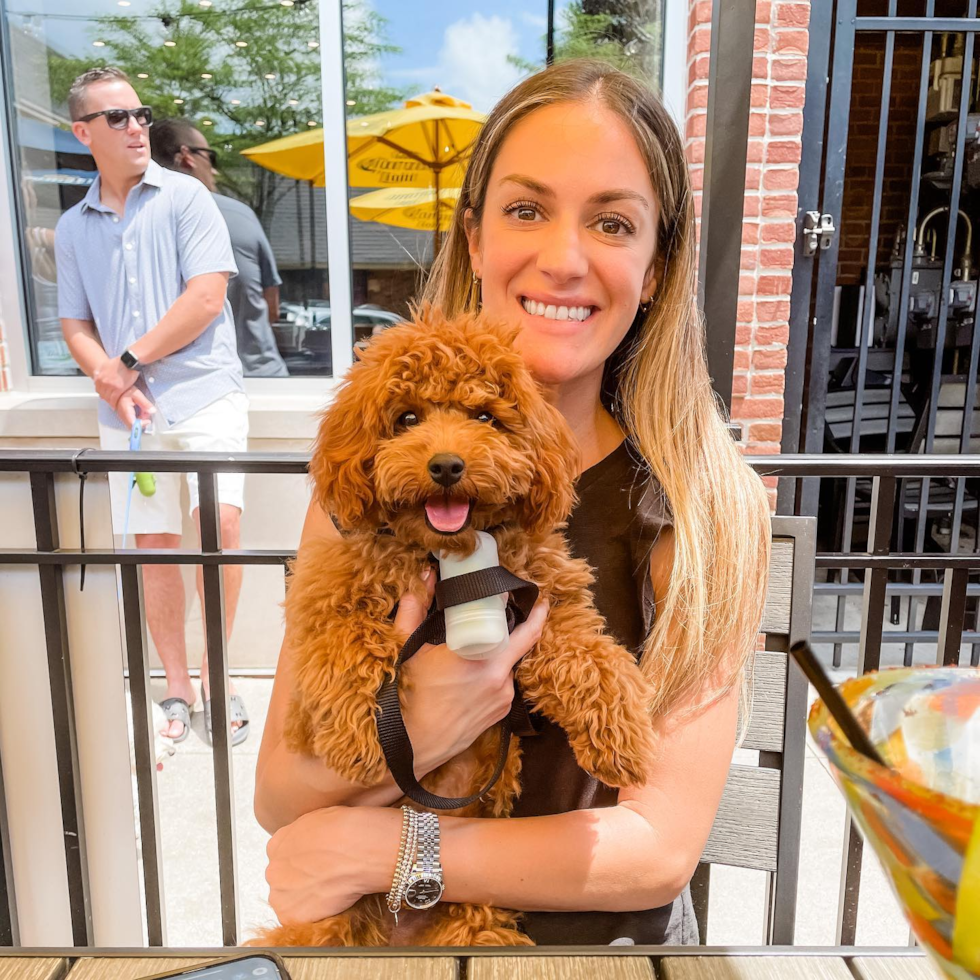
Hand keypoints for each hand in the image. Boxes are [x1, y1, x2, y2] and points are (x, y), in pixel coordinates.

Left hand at [94, 356, 137, 409]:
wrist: (128, 360)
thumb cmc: (120, 361)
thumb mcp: (106, 364)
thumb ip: (100, 371)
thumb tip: (95, 374)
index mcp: (99, 377)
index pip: (99, 390)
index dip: (103, 395)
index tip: (106, 397)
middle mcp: (103, 382)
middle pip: (103, 394)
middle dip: (107, 399)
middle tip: (111, 403)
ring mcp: (110, 386)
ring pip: (108, 398)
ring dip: (111, 402)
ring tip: (114, 405)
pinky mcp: (118, 389)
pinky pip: (115, 399)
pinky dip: (115, 403)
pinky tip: (116, 405)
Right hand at [115, 386, 155, 428]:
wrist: (117, 390)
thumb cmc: (126, 391)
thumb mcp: (137, 395)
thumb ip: (145, 403)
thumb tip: (153, 411)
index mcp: (126, 412)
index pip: (133, 425)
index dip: (141, 425)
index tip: (148, 420)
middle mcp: (123, 417)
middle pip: (133, 427)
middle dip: (142, 422)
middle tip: (146, 413)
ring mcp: (123, 417)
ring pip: (133, 424)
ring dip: (141, 419)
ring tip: (143, 410)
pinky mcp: (125, 417)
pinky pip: (133, 421)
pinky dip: (139, 418)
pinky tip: (141, 410)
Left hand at [265, 805, 399, 923]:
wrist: (359, 849)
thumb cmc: (348, 829)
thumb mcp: (320, 819)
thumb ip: (306, 835)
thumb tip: (312, 844)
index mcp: (278, 842)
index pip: (283, 858)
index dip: (302, 863)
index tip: (316, 865)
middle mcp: (273, 868)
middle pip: (283, 880)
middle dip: (300, 882)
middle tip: (324, 880)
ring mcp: (279, 893)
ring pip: (288, 902)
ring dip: (304, 901)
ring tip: (329, 893)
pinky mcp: (289, 915)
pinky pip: (297, 920)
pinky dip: (312, 917)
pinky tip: (330, 904)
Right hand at [395, 568, 548, 774]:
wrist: (413, 746)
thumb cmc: (409, 697)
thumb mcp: (409, 650)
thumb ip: (413, 611)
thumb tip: (421, 581)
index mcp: (478, 657)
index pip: (517, 627)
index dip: (528, 609)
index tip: (534, 595)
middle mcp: (498, 676)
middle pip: (524, 641)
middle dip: (531, 622)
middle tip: (534, 605)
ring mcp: (503, 695)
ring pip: (510, 662)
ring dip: (502, 651)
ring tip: (482, 645)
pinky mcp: (502, 710)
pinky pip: (505, 681)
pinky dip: (495, 672)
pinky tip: (476, 672)